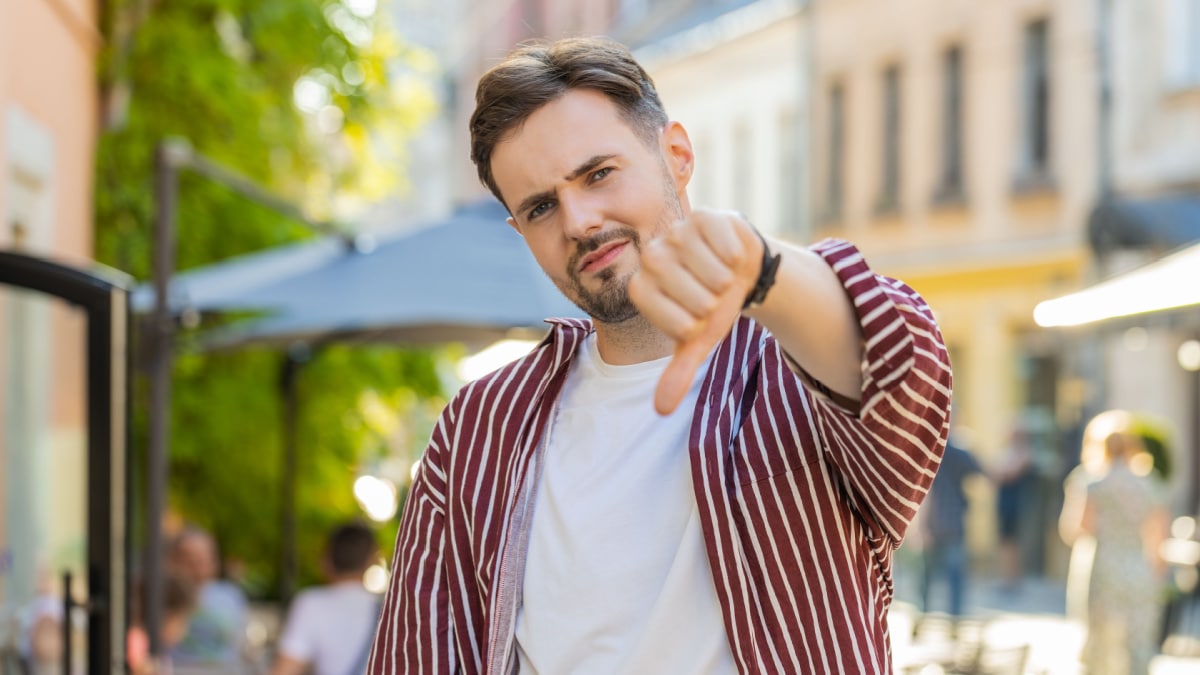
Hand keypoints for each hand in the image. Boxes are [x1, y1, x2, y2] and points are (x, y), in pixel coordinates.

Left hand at [628, 209, 763, 414]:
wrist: (742, 272)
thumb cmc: (713, 306)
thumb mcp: (698, 341)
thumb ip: (678, 372)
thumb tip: (661, 411)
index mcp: (643, 286)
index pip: (660, 309)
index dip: (686, 320)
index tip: (697, 321)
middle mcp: (653, 256)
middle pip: (680, 284)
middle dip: (706, 300)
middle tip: (714, 298)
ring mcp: (677, 232)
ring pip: (704, 264)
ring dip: (723, 278)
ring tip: (723, 278)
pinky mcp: (703, 216)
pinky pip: (719, 239)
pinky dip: (733, 255)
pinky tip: (732, 258)